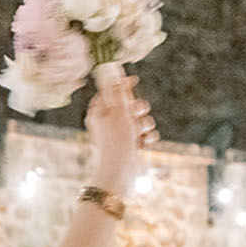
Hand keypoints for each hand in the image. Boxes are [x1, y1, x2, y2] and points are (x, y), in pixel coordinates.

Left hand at [83, 77, 155, 197]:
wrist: (119, 173)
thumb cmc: (116, 140)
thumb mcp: (118, 110)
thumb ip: (118, 91)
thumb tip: (113, 73)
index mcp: (98, 113)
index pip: (109, 92)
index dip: (121, 85)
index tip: (134, 80)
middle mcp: (107, 124)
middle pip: (126, 105)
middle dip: (137, 107)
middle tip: (138, 111)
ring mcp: (118, 136)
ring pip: (138, 120)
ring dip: (144, 123)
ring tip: (142, 131)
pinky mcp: (129, 146)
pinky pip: (143, 135)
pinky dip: (147, 136)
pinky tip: (147, 141)